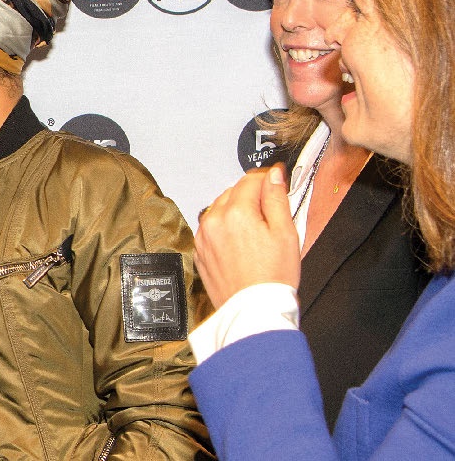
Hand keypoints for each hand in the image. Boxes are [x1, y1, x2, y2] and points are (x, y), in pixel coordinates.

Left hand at [194, 163, 299, 307]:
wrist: (254, 310)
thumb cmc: (272, 277)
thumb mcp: (285, 232)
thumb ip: (277, 198)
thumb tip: (273, 175)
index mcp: (236, 212)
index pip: (251, 180)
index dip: (267, 179)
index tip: (277, 181)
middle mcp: (213, 221)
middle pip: (233, 193)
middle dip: (252, 196)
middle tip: (271, 212)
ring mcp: (203, 238)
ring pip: (220, 210)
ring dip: (237, 211)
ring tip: (257, 231)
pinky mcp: (200, 253)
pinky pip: (212, 229)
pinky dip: (225, 228)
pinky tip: (242, 243)